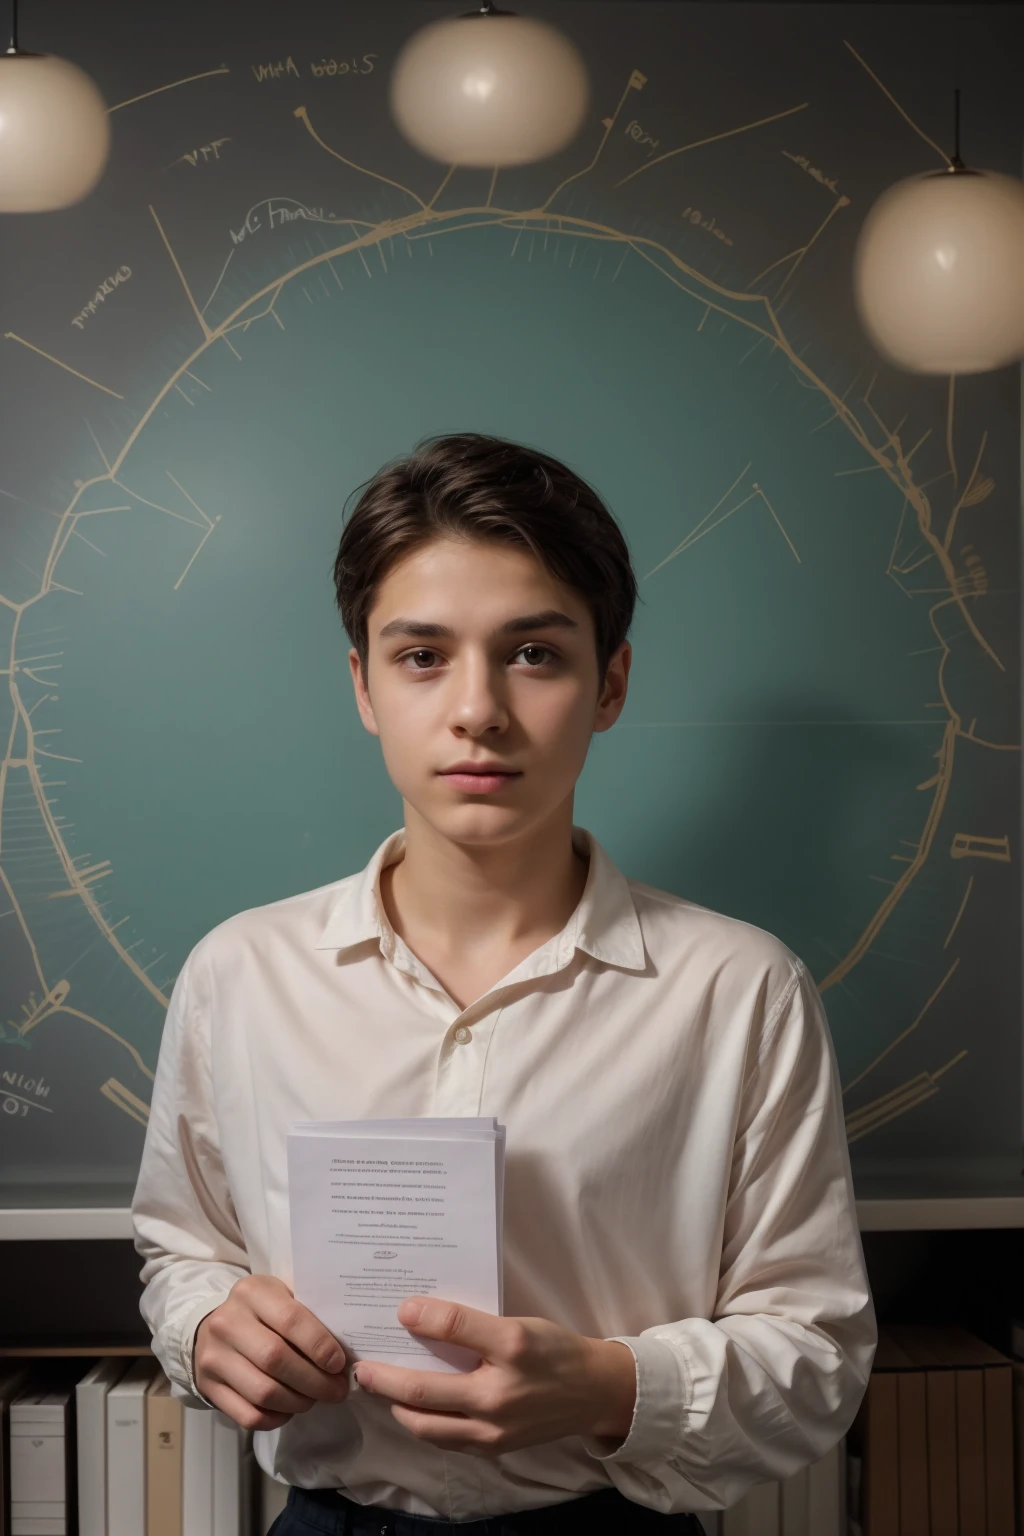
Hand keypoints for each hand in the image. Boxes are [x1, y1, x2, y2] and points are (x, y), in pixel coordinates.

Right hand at [194, 1274, 349, 1430]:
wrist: (213, 1327)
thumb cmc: (262, 1311)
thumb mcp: (282, 1295)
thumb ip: (309, 1312)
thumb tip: (347, 1347)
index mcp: (251, 1292)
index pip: (291, 1320)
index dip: (319, 1346)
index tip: (339, 1363)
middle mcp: (227, 1322)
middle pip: (276, 1360)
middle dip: (314, 1381)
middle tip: (336, 1390)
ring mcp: (213, 1357)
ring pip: (263, 1392)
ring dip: (298, 1402)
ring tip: (315, 1399)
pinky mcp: (208, 1387)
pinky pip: (247, 1415)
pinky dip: (275, 1419)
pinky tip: (289, 1409)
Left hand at [352, 1296, 636, 1457]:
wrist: (592, 1393)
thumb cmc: (554, 1351)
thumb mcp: (518, 1325)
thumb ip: (468, 1322)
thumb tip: (415, 1314)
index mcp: (509, 1351)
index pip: (455, 1328)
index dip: (423, 1317)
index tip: (398, 1308)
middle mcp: (498, 1398)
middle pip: (425, 1393)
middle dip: (386, 1381)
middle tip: (362, 1370)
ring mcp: (492, 1432)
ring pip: (428, 1425)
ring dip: (398, 1408)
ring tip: (380, 1389)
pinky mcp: (492, 1449)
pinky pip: (445, 1439)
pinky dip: (421, 1424)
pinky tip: (411, 1407)